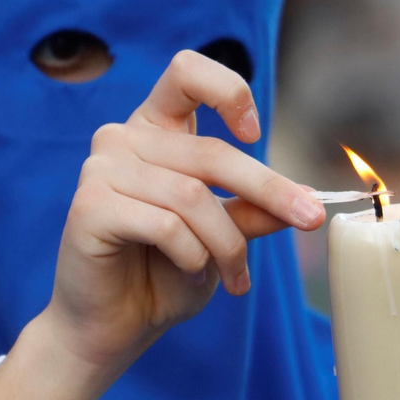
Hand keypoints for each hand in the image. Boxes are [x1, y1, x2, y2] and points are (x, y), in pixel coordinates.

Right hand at [41, 48, 324, 373]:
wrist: (114, 328)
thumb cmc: (165, 275)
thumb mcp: (223, 235)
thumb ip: (255, 209)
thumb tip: (308, 199)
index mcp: (154, 130)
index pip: (186, 71)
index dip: (228, 91)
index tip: (255, 133)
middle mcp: (122, 139)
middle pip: (211, 152)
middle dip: (269, 191)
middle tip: (309, 220)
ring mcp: (101, 169)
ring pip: (193, 196)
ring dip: (227, 244)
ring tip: (237, 277)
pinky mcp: (90, 206)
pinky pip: (166, 225)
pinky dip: (193, 256)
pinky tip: (192, 272)